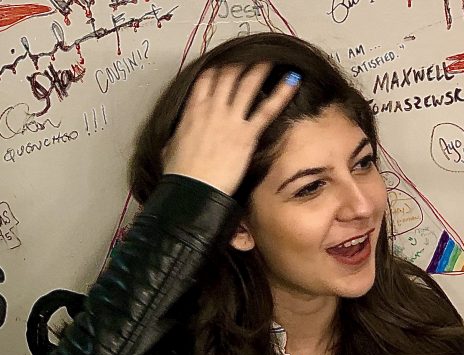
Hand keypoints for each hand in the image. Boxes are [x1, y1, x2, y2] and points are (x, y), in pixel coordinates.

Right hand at [162, 64, 299, 196]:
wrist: (191, 191)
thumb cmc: (179, 174)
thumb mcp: (171, 147)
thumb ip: (178, 135)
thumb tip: (178, 138)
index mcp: (192, 111)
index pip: (206, 79)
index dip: (218, 68)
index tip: (226, 63)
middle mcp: (212, 109)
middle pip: (228, 75)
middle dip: (241, 62)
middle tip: (252, 54)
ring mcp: (230, 119)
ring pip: (248, 84)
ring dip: (261, 68)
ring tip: (273, 58)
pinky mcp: (246, 134)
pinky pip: (267, 109)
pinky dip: (282, 93)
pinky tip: (293, 80)